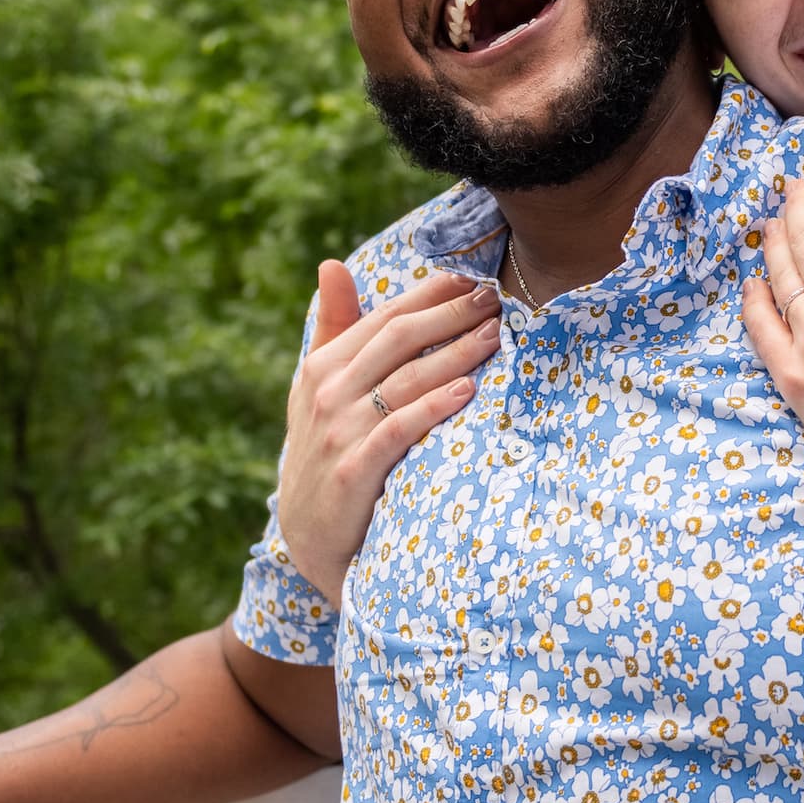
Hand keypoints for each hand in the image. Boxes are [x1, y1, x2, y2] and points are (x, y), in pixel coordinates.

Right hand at [279, 261, 500, 598]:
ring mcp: (339, 432)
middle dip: (450, 314)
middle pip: (399, 340)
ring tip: (495, 334)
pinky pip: (399, 430)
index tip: (472, 274)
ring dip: (454, 353)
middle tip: (494, 297)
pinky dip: (432, 407)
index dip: (430, 293)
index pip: (385, 318)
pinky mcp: (353, 471)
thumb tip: (331, 264)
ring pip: (406, 381)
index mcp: (322, 367)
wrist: (308, 538)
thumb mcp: (315, 390)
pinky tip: (466, 390)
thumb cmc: (322, 453)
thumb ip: (333, 329)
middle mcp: (328, 394)